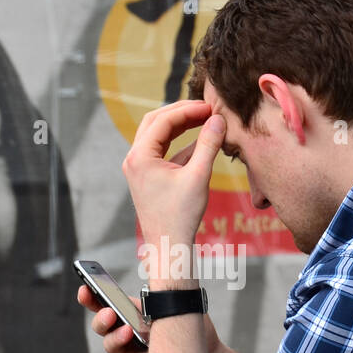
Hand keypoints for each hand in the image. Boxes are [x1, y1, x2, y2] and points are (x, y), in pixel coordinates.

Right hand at [77, 284, 223, 352]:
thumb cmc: (190, 327)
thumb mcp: (180, 300)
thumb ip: (163, 282)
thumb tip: (150, 257)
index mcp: (129, 312)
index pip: (102, 303)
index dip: (90, 297)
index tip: (85, 288)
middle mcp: (123, 333)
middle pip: (101, 327)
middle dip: (101, 319)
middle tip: (110, 313)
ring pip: (112, 347)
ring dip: (118, 339)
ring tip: (130, 331)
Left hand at [121, 99, 224, 246]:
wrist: (169, 246)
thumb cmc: (180, 216)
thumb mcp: (198, 176)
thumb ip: (208, 144)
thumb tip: (218, 119)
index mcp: (140, 156)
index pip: (164, 120)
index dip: (189, 110)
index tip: (210, 107)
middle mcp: (134, 159)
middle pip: (156, 121)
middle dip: (182, 112)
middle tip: (206, 108)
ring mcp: (138, 167)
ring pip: (158, 134)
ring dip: (180, 125)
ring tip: (204, 119)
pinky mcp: (147, 176)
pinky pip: (162, 151)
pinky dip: (180, 143)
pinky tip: (200, 140)